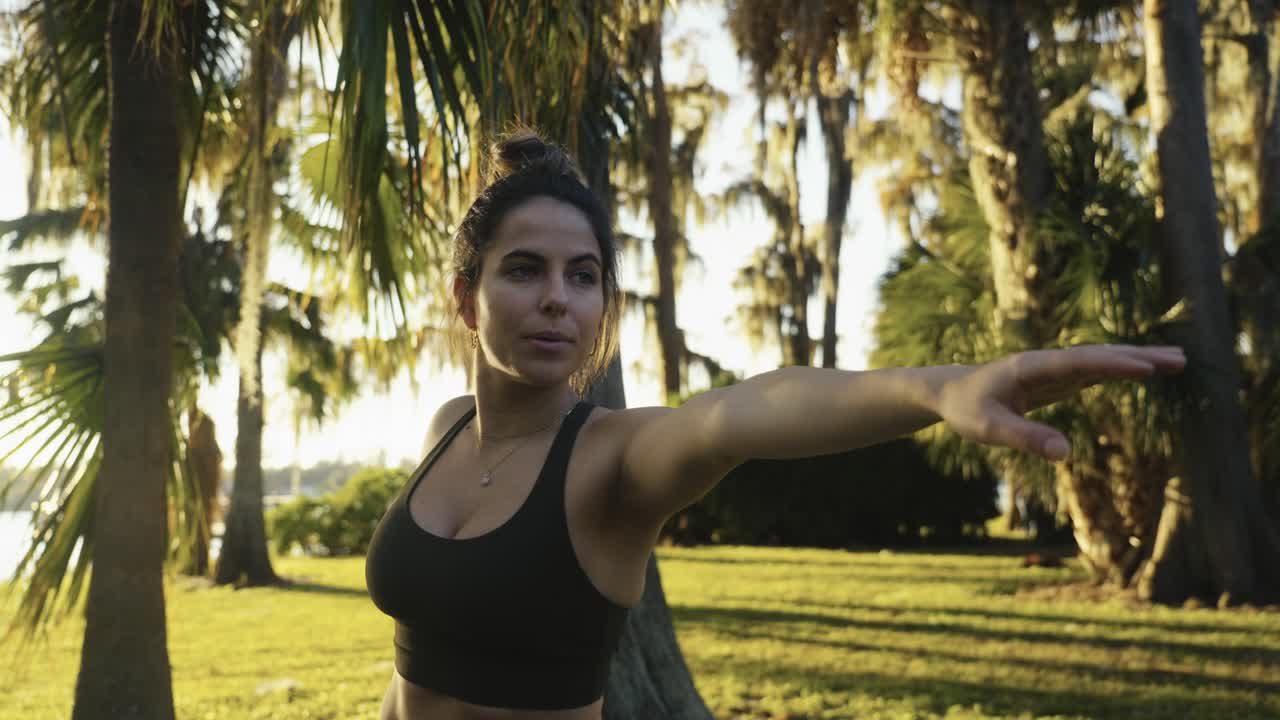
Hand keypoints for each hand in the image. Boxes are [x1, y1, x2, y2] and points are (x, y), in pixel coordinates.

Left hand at [935, 344, 1186, 461]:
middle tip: (1180, 360)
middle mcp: (1046, 363)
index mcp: (1030, 368)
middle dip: (1139, 357)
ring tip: (1177, 361)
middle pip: (1098, 356)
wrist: (951, 392)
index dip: (1111, 364)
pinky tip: (1144, 370)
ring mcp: (1054, 369)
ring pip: (1101, 361)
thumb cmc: (967, 410)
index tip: (1144, 367)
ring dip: (1137, 360)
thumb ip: (1025, 439)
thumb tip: (1066, 455)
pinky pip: (1094, 372)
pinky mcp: (1056, 379)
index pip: (1077, 363)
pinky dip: (1121, 369)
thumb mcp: (989, 429)